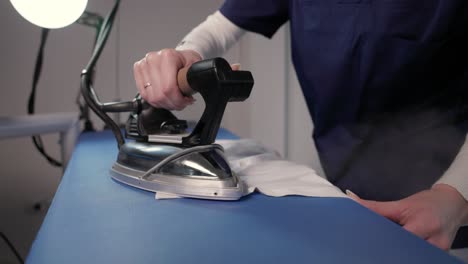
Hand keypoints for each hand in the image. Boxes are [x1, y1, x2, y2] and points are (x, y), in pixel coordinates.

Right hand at [133, 49, 200, 109]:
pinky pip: (145, 95)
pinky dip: (156, 101)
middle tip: (182, 103)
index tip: (186, 101)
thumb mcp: (195, 69)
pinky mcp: (138, 72)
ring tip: (174, 100)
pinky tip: (165, 98)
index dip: (178, 100)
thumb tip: (188, 90)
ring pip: (151, 98)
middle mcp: (152, 59)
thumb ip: (193, 79)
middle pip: (159, 95)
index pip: (168, 88)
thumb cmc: (187, 62)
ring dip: (164, 104)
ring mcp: (143, 65)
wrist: (179, 57)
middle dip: (173, 104)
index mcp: (167, 57)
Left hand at [347, 184, 467, 249]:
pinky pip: (420, 256)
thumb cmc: (426, 203)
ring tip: (382, 249)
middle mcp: (433, 241)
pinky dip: (407, 253)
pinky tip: (396, 250)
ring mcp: (439, 251)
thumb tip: (352, 200)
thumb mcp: (401, 204)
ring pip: (411, 256)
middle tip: (370, 247)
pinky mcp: (441, 255)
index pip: (397, 239)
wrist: (453, 204)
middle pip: (404, 251)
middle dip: (387, 249)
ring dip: (397, 252)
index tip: (365, 241)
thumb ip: (376, 207)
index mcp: (422, 224)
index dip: (381, 242)